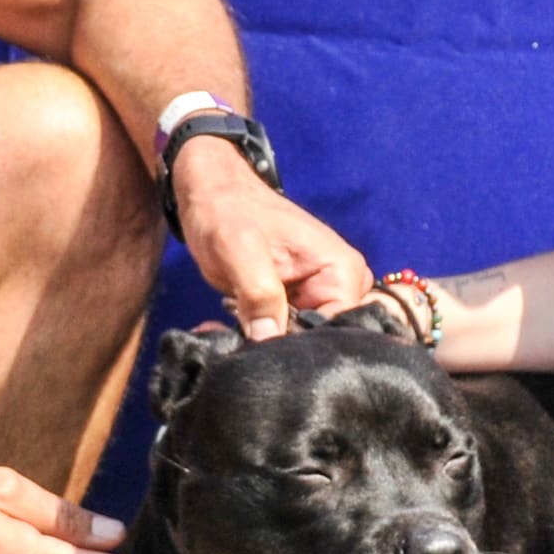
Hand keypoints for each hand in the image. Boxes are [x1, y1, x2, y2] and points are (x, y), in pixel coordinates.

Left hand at [172, 141, 369, 340]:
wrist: (210, 197)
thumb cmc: (229, 212)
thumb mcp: (240, 248)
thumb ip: (259, 292)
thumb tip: (268, 339)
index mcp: (343, 271)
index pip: (338, 330)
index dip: (302, 348)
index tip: (262, 356)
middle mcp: (340, 289)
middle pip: (321, 341)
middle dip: (279, 350)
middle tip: (237, 348)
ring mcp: (318, 300)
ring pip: (298, 343)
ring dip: (262, 347)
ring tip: (227, 337)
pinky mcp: (294, 308)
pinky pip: (281, 336)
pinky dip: (253, 340)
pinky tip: (225, 335)